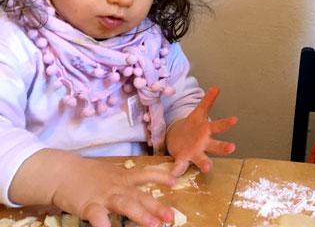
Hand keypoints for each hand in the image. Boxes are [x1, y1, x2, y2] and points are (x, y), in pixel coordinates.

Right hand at [10, 150, 176, 226]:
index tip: (174, 182)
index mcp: (124, 178)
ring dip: (140, 215)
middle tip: (170, 217)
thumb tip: (140, 192)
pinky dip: (104, 224)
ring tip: (153, 225)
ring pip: (125, 205)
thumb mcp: (111, 174)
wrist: (62, 172)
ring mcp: (104, 196)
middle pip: (140, 196)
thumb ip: (126, 183)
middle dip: (156, 207)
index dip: (161, 177)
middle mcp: (118, 186)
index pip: (146, 175)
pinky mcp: (88, 205)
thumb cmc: (89, 175)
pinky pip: (98, 217)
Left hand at [166, 86, 236, 176]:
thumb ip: (207, 101)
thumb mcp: (198, 113)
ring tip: (208, 168)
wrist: (179, 139)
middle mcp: (204, 144)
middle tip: (232, 148)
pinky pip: (180, 167)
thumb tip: (216, 87)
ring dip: (205, 164)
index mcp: (207, 131)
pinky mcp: (182, 159)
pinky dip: (177, 172)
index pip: (218, 126)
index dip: (226, 123)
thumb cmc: (192, 127)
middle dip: (223, 147)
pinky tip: (173, 178)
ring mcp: (194, 153)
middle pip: (216, 146)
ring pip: (201, 159)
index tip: (235, 119)